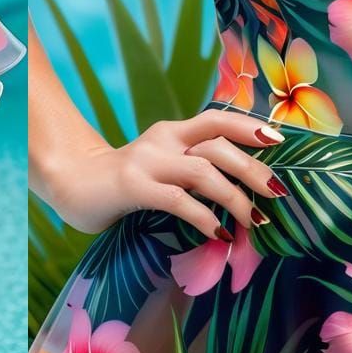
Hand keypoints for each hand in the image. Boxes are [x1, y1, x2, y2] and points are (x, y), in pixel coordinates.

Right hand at [47, 107, 288, 237]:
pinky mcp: (133, 186)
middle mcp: (162, 140)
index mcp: (173, 132)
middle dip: (253, 169)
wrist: (71, 185)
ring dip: (235, 198)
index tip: (280, 140)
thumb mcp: (162, 167)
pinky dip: (204, 217)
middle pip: (219, 145)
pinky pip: (177, 200)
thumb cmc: (125, 184)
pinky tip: (219, 234)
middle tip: (276, 193)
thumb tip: (244, 193)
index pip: (218, 119)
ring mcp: (146, 161)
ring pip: (203, 171)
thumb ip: (192, 170)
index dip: (250, 126)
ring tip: (253, 222)